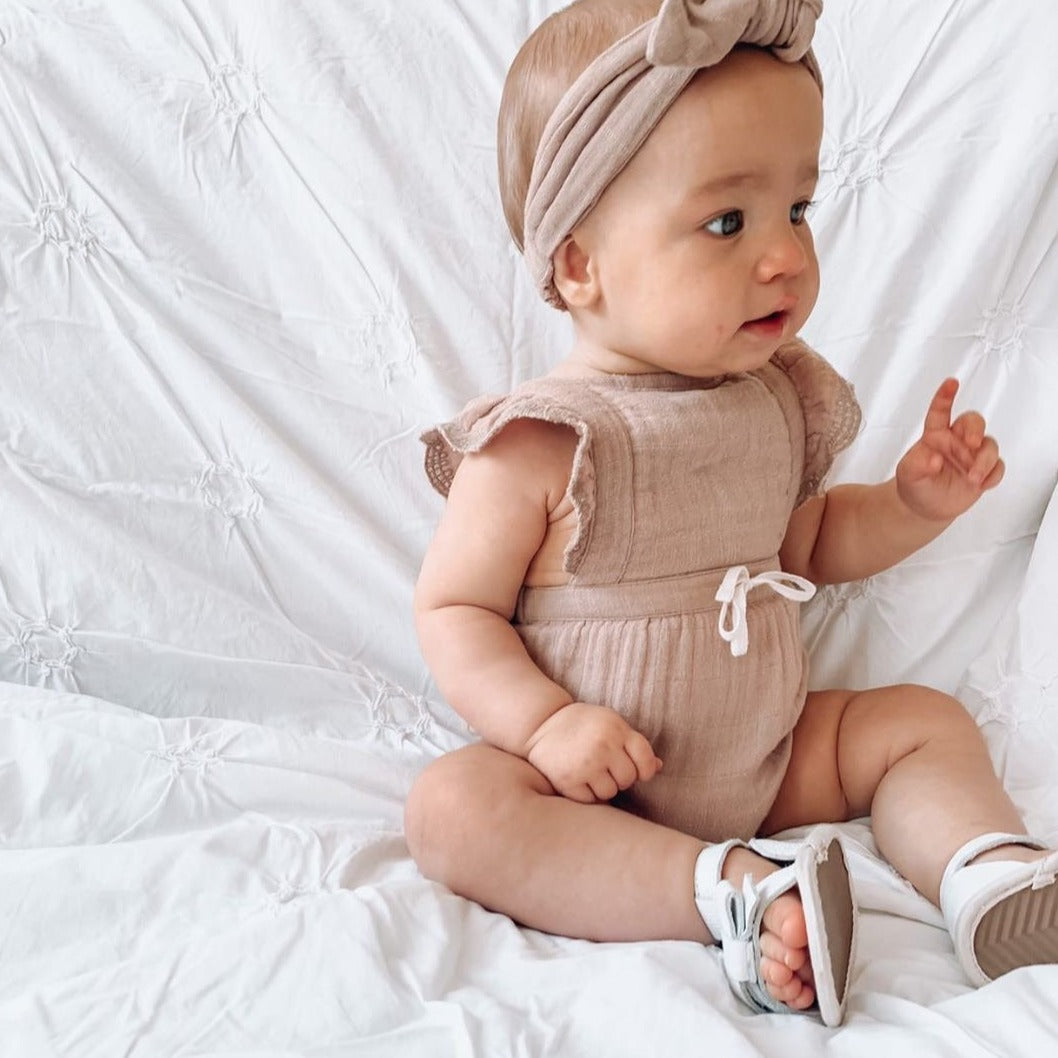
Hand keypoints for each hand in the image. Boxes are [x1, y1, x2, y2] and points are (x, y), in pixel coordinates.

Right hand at [524, 701, 662, 803]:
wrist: (540, 723)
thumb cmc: (582, 725)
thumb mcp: (610, 724)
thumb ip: (633, 744)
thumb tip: (659, 767)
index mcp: (616, 728)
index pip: (645, 759)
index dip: (645, 769)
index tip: (638, 771)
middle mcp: (602, 745)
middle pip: (628, 779)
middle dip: (619, 777)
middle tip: (604, 766)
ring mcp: (584, 764)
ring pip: (610, 792)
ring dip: (602, 787)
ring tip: (588, 771)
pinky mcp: (567, 781)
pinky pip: (589, 801)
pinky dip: (585, 794)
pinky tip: (577, 779)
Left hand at [895, 378, 1003, 521]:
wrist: (924, 507)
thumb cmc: (915, 483)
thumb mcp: (908, 474)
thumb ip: (916, 464)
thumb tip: (934, 459)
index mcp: (935, 435)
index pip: (940, 412)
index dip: (945, 396)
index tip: (951, 382)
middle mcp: (956, 441)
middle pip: (974, 422)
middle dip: (975, 429)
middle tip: (971, 443)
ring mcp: (972, 455)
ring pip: (989, 446)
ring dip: (984, 461)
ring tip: (971, 478)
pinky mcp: (984, 471)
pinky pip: (998, 467)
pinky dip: (993, 475)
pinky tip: (981, 484)